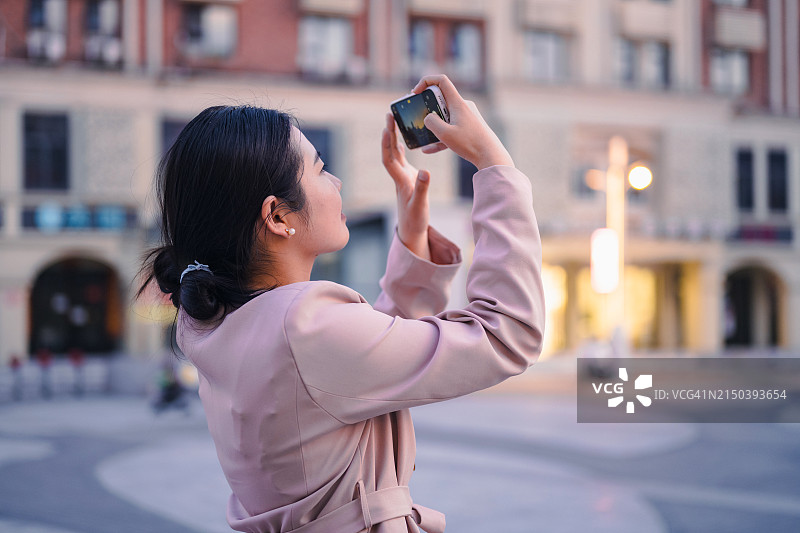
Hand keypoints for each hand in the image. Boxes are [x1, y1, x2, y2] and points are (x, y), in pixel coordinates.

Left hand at [381, 113, 430, 260]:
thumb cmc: (415, 219)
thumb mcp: (421, 205)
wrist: (411, 230)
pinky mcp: (406, 179)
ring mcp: (402, 177)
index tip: (386, 129)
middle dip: (388, 133)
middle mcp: (399, 176)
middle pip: (390, 151)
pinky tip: (400, 140)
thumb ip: (423, 188)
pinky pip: (401, 160)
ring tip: (393, 120)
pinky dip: (400, 148)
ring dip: (393, 137)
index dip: (386, 144)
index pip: (389, 159)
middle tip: (389, 114)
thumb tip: (425, 171)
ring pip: (395, 154)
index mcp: (401, 181)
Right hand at [410, 74, 514, 169]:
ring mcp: (466, 117)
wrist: (491, 156)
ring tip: (422, 137)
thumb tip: (428, 118)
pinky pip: (450, 128)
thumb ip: (431, 122)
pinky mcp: (468, 128)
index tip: (416, 93)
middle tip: (417, 117)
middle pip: (440, 99)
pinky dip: (440, 136)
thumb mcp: (445, 134)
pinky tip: (428, 149)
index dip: (426, 82)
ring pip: (444, 116)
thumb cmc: (470, 144)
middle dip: (427, 108)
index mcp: (458, 103)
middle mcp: (463, 106)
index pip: (441, 81)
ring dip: (433, 125)